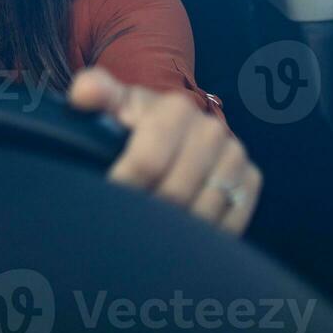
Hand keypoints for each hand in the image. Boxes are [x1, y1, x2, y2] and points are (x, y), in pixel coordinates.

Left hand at [68, 67, 260, 234]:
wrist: (173, 130)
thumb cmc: (134, 121)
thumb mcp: (113, 104)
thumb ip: (95, 92)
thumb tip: (83, 94)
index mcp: (176, 110)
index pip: (147, 162)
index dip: (123, 187)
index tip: (104, 204)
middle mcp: (212, 130)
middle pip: (175, 193)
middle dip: (145, 214)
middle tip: (123, 229)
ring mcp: (235, 157)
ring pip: (203, 214)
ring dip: (173, 232)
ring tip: (146, 239)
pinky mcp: (249, 181)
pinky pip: (230, 224)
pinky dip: (202, 238)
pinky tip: (177, 239)